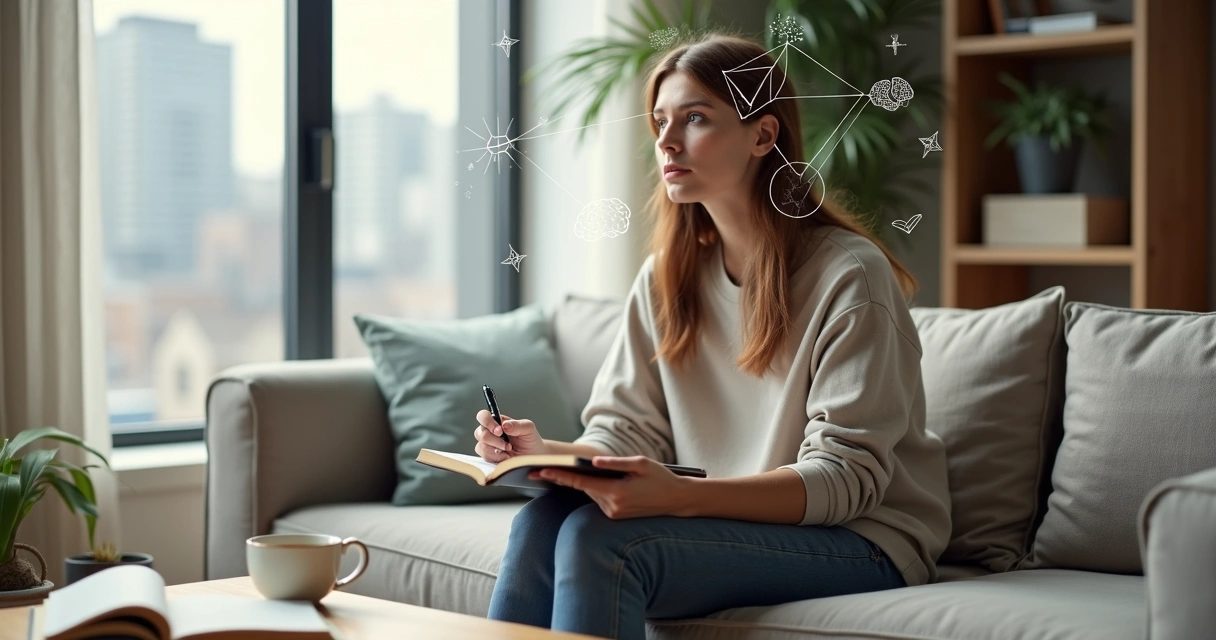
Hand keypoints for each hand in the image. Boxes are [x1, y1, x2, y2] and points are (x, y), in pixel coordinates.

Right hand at [474, 411, 547, 461]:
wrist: (534, 457)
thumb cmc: (530, 440)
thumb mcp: (528, 429)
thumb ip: (517, 425)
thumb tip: (504, 425)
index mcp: (497, 422)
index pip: (483, 416)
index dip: (487, 422)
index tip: (499, 430)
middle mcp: (490, 433)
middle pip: (479, 433)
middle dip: (493, 440)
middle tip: (508, 445)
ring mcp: (488, 446)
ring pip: (481, 447)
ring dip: (495, 451)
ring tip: (509, 451)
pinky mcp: (490, 458)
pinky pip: (485, 458)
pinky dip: (496, 459)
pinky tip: (506, 458)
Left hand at [528, 456, 692, 518]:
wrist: (677, 500)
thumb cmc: (661, 478)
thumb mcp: (641, 463)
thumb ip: (616, 462)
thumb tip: (592, 462)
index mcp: (617, 493)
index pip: (581, 483)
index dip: (560, 476)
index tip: (541, 471)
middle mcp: (613, 506)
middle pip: (583, 488)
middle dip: (565, 478)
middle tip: (540, 469)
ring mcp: (614, 514)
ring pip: (591, 493)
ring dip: (584, 483)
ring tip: (563, 471)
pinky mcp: (616, 516)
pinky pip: (599, 499)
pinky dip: (595, 489)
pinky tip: (590, 480)